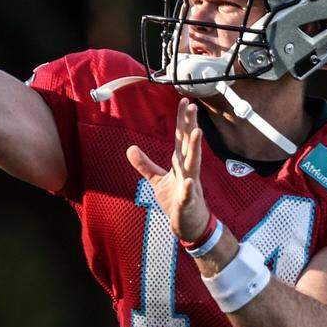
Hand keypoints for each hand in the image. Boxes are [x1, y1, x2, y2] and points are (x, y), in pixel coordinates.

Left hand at [127, 98, 209, 240]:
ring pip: (193, 165)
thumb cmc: (176, 200)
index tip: (184, 101)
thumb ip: (144, 164)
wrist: (189, 225)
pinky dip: (188, 189)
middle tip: (193, 107)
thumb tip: (130, 148)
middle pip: (188, 145)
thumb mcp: (157, 180)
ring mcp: (190, 186)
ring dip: (194, 149)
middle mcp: (187, 170)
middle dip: (190, 126)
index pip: (181, 138)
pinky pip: (188, 195)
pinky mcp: (187, 203)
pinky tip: (189, 182)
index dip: (182, 120)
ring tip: (196, 132)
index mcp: (180, 163)